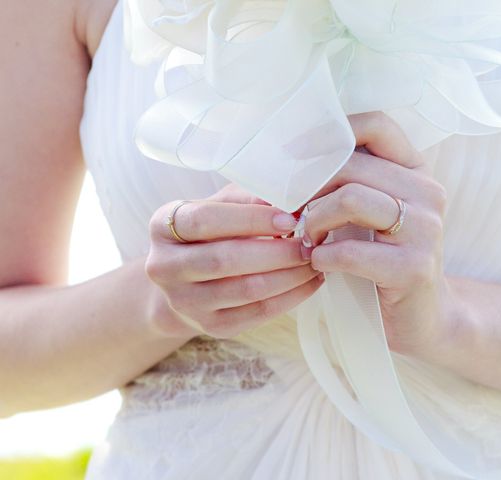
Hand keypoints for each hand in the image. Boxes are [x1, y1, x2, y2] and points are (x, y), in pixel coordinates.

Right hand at [144, 184, 323, 338]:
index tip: (289, 219)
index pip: (204, 220)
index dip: (250, 219)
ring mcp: (184, 302)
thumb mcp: (219, 206)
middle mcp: (164, 267)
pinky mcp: (210, 326)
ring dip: (290, 275)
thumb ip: (248, 198)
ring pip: (246, 290)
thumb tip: (291, 200)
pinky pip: (258, 313)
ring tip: (314, 261)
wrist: (186, 282)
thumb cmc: (210, 233)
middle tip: (310, 243)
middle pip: (225, 260)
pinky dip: (291, 297)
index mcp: (163, 226)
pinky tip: (310, 282)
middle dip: (277, 251)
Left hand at [302, 112, 461, 358]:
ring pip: (348, 198)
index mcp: (416, 170)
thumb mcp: (373, 211)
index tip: (292, 155)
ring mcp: (425, 229)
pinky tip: (320, 265)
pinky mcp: (414, 268)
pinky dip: (322, 258)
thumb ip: (350, 180)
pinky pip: (348, 251)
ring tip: (308, 239)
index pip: (376, 125)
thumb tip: (291, 157)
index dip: (328, 133)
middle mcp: (427, 192)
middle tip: (291, 212)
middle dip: (307, 187)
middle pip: (349, 164)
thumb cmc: (384, 259)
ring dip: (313, 221)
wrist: (423, 316)